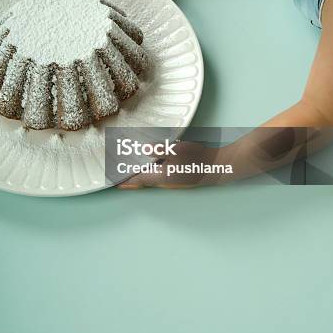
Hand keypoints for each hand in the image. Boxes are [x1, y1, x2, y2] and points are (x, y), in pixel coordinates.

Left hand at [117, 141, 231, 188]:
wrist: (218, 166)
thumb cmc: (198, 158)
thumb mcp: (178, 150)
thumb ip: (159, 150)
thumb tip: (144, 150)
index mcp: (162, 177)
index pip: (138, 179)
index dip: (125, 179)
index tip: (113, 182)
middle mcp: (165, 180)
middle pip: (143, 178)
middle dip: (131, 176)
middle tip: (118, 172)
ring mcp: (173, 179)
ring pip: (152, 175)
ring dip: (141, 171)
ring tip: (130, 165)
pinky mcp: (179, 174)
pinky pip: (160, 172)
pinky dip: (152, 167)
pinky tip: (151, 160)